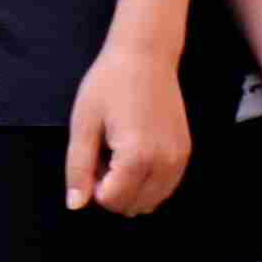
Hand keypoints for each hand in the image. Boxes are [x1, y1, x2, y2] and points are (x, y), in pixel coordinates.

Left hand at [62, 31, 191, 218]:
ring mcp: (179, 160)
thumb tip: (75, 205)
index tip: (93, 157)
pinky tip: (136, 153)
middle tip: (105, 152)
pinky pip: (165, 188)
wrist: (146, 55)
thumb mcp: (83, 124)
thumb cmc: (109, 84)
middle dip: (112, 189)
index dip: (94, 186)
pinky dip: (147, 182)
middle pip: (132, 206)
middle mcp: (165, 164)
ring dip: (130, 187)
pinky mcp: (185, 153)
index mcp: (137, 157)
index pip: (112, 201)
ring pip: (150, 202)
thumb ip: (78, 168)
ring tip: (119, 151)